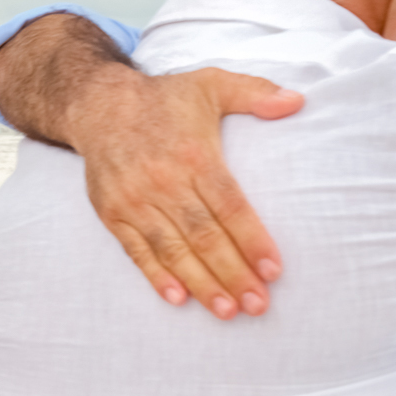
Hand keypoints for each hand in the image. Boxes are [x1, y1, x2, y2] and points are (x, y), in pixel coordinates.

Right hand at [69, 67, 302, 319]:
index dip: (252, 240)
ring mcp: (135, 200)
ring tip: (228, 311)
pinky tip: (178, 298)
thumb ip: (255, 93)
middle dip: (233, 274)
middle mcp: (164, 181)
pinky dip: (157, 276)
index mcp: (194, 155)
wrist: (98, 105)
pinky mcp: (113, 213)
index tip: (274, 269)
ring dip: (202, 283)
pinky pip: (137, 251)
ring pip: (173, 250)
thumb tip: (298, 101)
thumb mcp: (211, 84)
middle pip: (204, 236)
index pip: (229, 206)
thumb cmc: (163, 99)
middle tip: (259, 304)